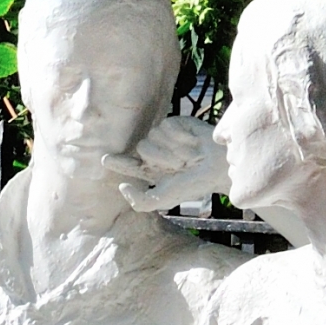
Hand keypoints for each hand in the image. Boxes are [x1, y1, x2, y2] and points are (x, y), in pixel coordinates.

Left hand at [107, 113, 228, 212]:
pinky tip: (192, 142)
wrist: (220, 166)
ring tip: (189, 155)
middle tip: (180, 165)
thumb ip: (140, 201)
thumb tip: (122, 186)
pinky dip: (180, 136)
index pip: (129, 165)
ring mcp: (166, 138)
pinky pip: (167, 126)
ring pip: (153, 136)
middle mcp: (156, 153)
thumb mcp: (165, 199)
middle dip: (161, 157)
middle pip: (142, 148)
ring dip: (173, 147)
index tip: (106, 159)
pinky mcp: (177, 124)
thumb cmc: (194, 184)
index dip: (117, 162)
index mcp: (151, 171)